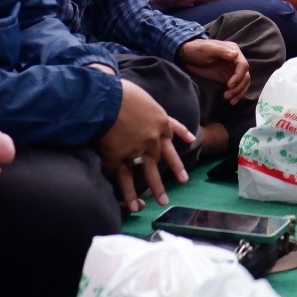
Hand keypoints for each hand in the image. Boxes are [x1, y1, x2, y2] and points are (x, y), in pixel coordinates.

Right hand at [96, 79, 193, 212]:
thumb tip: (141, 103)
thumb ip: (145, 105)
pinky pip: (122, 176)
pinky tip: (131, 204)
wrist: (106, 100)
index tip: (191, 142)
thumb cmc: (121, 92)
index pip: (172, 131)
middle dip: (174, 169)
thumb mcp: (142, 96)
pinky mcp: (119, 157)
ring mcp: (137, 149)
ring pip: (147, 171)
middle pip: (163, 156)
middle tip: (184, 181)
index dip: (181, 136)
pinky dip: (126, 191)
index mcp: (160, 120)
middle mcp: (153, 138)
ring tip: (162, 202)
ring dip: (154, 188)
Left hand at [178, 38, 251, 102]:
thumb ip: (222, 51)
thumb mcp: (208, 48)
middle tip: (227, 95)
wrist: (187, 55)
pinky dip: (237, 94)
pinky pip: (237, 86)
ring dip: (239, 92)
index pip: (243, 65)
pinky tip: (232, 101)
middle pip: (245, 76)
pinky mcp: (226, 78)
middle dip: (239, 87)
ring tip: (229, 100)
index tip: (229, 85)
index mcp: (234, 51)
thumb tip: (235, 55)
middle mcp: (235, 61)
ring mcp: (231, 70)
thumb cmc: (197, 49)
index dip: (239, 76)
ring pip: (243, 82)